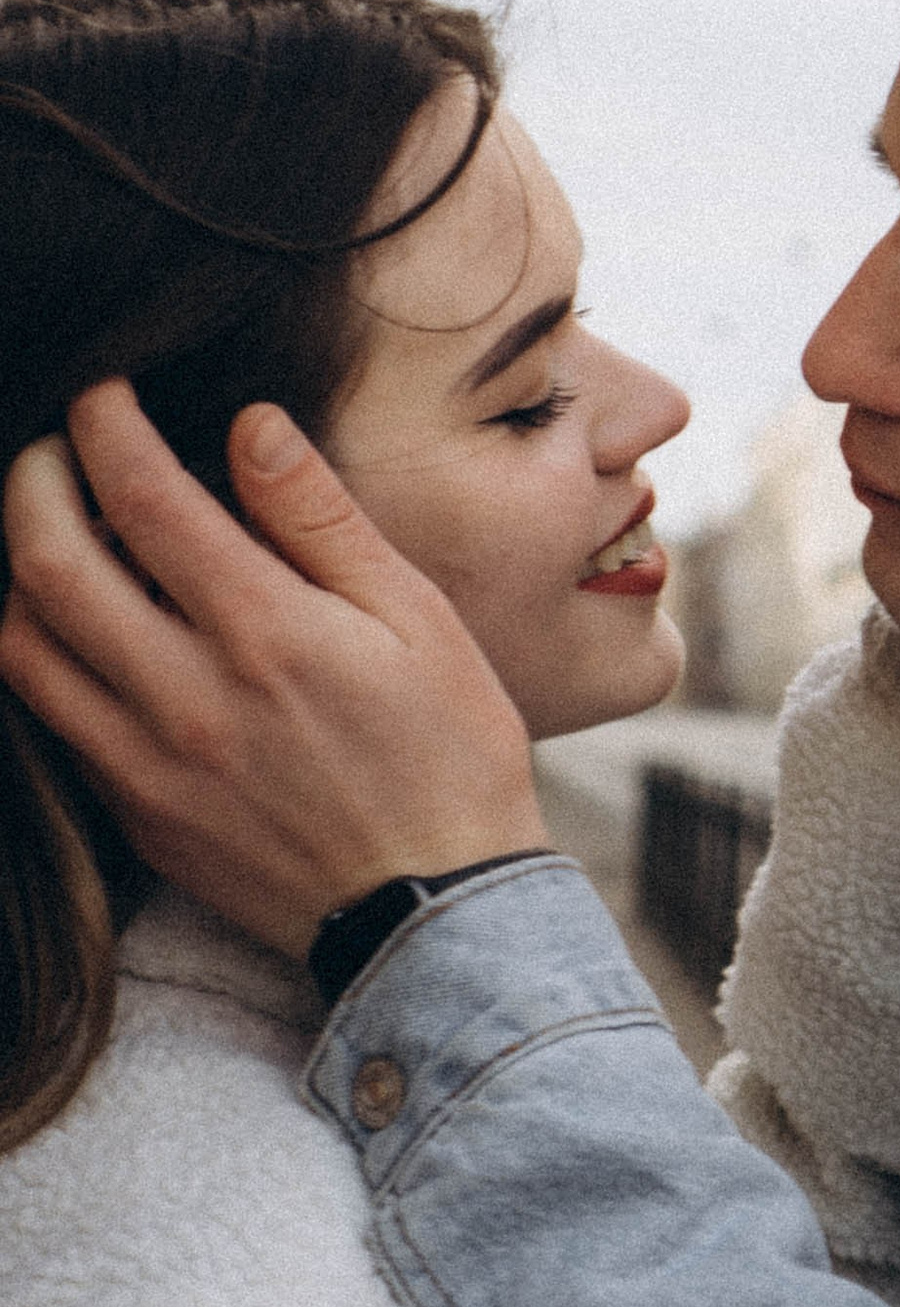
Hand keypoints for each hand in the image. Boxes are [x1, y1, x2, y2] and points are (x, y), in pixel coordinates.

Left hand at [0, 383, 546, 955]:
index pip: (144, 498)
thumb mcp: (417, 619)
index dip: (106, 426)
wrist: (437, 912)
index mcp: (268, 634)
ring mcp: (149, 762)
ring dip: (23, 569)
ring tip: (63, 534)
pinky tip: (89, 626)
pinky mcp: (136, 811)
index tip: (105, 394)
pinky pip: (52, 716)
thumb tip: (250, 425)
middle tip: (56, 447)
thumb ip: (321, 520)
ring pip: (24, 644)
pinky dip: (47, 650)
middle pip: (48, 562)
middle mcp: (188, 696)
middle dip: (33, 479)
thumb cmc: (449, 753)